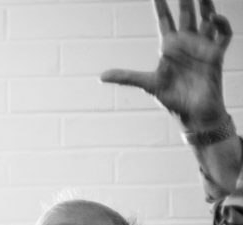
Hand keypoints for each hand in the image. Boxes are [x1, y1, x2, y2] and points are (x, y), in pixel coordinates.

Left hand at [100, 0, 231, 129]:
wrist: (193, 114)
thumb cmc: (172, 100)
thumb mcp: (147, 84)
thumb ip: (126, 77)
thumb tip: (101, 77)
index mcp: (169, 47)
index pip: (165, 21)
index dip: (162, 7)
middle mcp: (186, 44)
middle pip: (186, 15)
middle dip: (186, 0)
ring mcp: (202, 48)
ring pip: (207, 20)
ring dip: (206, 6)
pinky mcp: (216, 55)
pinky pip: (223, 35)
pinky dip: (221, 24)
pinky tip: (213, 18)